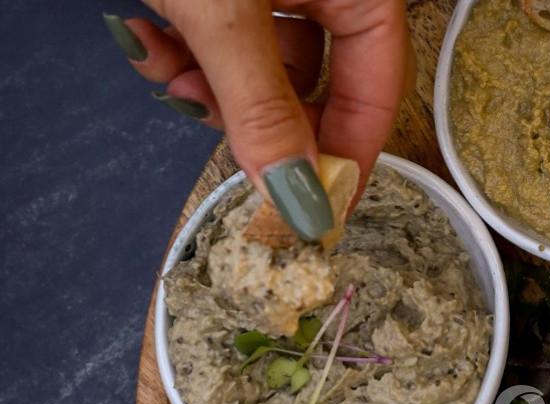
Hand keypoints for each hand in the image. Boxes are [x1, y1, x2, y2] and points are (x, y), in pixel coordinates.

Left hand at [103, 1, 411, 239]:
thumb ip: (263, 112)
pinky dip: (181, 52)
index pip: (377, 90)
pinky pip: (219, 38)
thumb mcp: (225, 13)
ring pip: (258, 67)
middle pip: (315, 85)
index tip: (317, 214)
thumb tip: (300, 203)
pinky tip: (148, 39)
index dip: (349, 157)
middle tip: (232, 153)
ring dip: (208, 88)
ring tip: (170, 74)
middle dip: (261, 121)